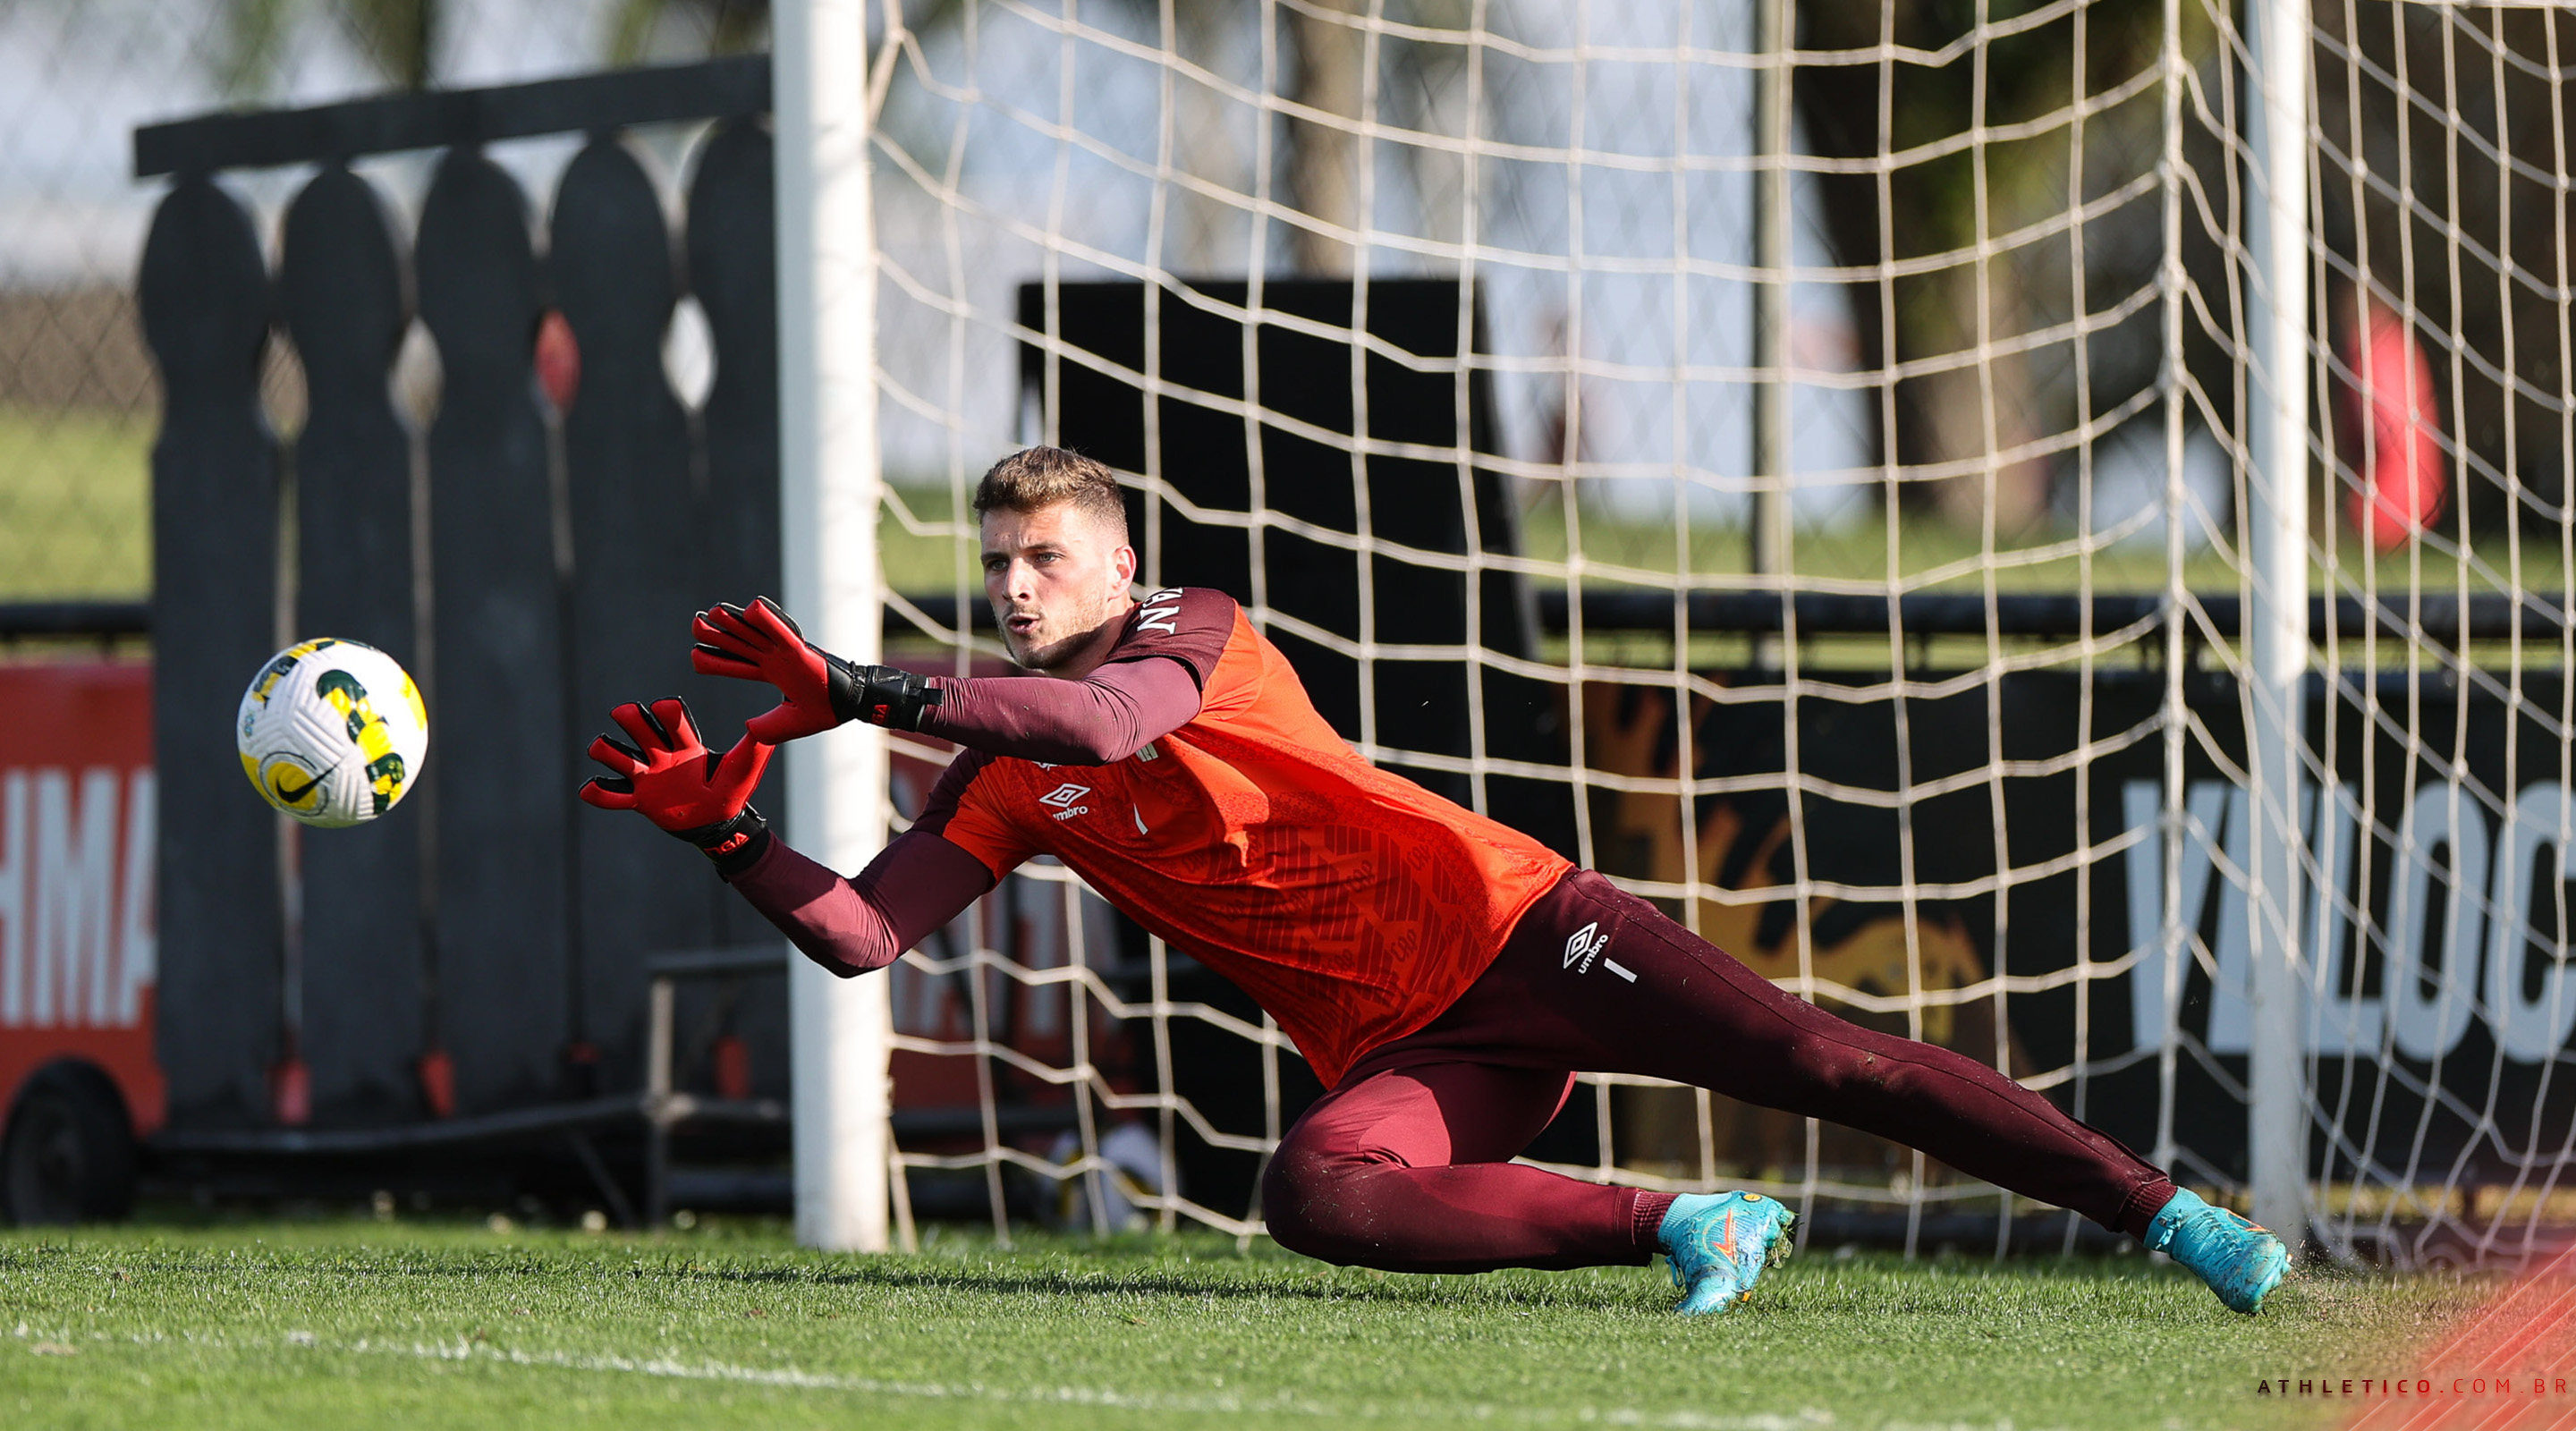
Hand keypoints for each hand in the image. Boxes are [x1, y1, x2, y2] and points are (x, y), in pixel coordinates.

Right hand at [577, 696, 772, 862]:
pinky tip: (594, 790)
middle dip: (630, 718)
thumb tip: (765, 729)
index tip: (665, 710)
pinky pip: (609, 796)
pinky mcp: (638, 799)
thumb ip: (753, 750)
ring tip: (618, 760)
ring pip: (614, 755)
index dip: (664, 710)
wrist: (719, 825)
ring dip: (607, 751)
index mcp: (686, 744)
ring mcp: (647, 777)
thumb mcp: (743, 771)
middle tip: (630, 720)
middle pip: (635, 724)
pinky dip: (597, 793)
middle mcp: (662, 755)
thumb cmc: (730, 793)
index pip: (668, 714)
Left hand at [691, 597, 941, 740]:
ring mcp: (786, 653)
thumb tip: (746, 727)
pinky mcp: (800, 650)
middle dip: (715, 636)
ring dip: (734, 622)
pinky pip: (781, 632)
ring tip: (712, 612)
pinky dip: (768, 619)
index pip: (736, 665)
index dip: (715, 661)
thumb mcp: (788, 724)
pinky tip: (751, 607)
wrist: (852, 705)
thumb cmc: (825, 710)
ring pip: (754, 633)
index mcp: (772, 673)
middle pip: (739, 644)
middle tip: (695, 625)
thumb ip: (766, 728)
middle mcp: (775, 660)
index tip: (694, 656)